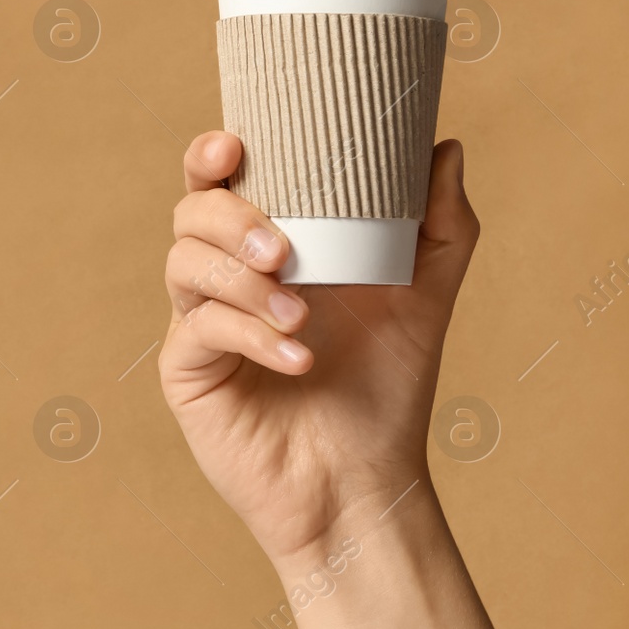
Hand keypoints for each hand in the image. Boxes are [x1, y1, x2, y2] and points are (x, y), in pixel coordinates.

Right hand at [158, 130, 478, 565]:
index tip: (234, 145)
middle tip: (283, 249)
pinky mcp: (187, 371)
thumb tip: (444, 147)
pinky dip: (249, 334)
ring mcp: (199, 323)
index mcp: (267, 247)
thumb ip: (438, 223)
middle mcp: (223, 277)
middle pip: (190, 214)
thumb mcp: (425, 297)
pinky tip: (296, 355)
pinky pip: (198, 329)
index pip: (220, 184)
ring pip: (184, 265)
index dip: (211, 155)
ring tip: (299, 312)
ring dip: (242, 280)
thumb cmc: (386, 390)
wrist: (364, 483)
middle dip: (230, 219)